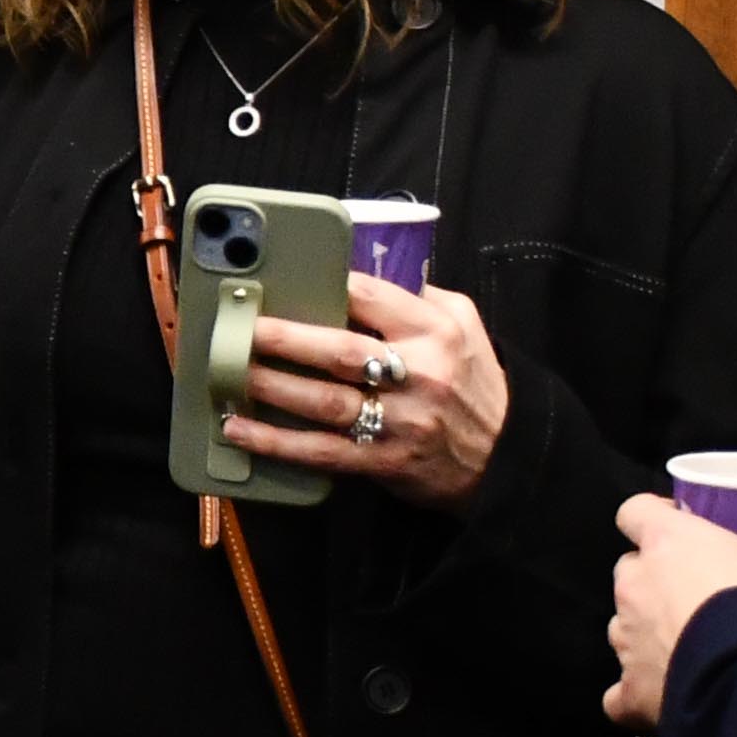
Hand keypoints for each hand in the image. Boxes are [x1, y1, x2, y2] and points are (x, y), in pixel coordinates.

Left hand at [227, 274, 510, 508]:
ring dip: (271, 387)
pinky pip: (321, 451)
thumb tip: (359, 275)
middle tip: (244, 328)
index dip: (325, 287)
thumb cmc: (475, 384)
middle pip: (339, 351)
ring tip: (231, 373)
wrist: (506, 457)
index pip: (372, 297)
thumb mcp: (464, 325)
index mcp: (435, 331)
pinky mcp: (383, 461)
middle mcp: (418, 374)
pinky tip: (240, 429)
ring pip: (324, 402)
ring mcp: (400, 421)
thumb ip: (417, 298)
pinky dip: (277, 442)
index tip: (287, 279)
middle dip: (285, 339)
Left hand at [605, 493, 736, 734]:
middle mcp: (633, 585)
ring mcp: (625, 638)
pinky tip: (662, 700)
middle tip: (691, 599)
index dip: (651, 519)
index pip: (634, 512)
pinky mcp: (629, 688)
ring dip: (646, 636)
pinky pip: (620, 694)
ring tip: (686, 653)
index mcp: (665, 541)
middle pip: (629, 573)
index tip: (674, 528)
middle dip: (652, 584)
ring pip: (623, 630)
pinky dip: (637, 694)